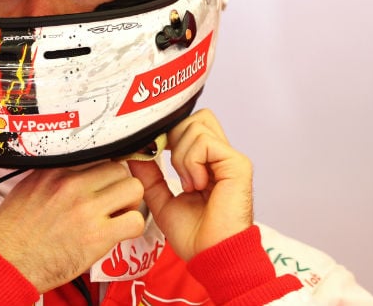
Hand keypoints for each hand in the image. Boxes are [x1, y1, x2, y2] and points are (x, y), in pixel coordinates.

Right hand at [0, 161, 145, 292]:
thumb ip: (54, 174)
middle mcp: (73, 185)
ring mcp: (87, 209)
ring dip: (131, 203)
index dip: (105, 172)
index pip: (100, 155)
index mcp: (56, 171)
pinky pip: (135, 221)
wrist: (4, 264)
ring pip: (134, 189)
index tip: (104, 183)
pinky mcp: (98, 236)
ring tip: (118, 215)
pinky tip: (119, 233)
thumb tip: (77, 169)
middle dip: (120, 186)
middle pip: (120, 169)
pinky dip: (132, 227)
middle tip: (113, 201)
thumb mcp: (27, 188)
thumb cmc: (12, 232)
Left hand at [127, 109, 253, 260]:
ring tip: (188, 183)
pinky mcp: (237, 164)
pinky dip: (192, 162)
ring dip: (182, 154)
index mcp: (207, 163)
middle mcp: (221, 156)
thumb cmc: (195, 236)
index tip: (154, 154)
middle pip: (196, 118)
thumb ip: (150, 176)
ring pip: (197, 125)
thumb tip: (135, 154)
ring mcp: (230, 158)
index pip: (190, 126)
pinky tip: (196, 185)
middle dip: (175, 138)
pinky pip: (204, 143)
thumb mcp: (162, 200)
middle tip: (172, 167)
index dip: (169, 134)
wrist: (211, 254)